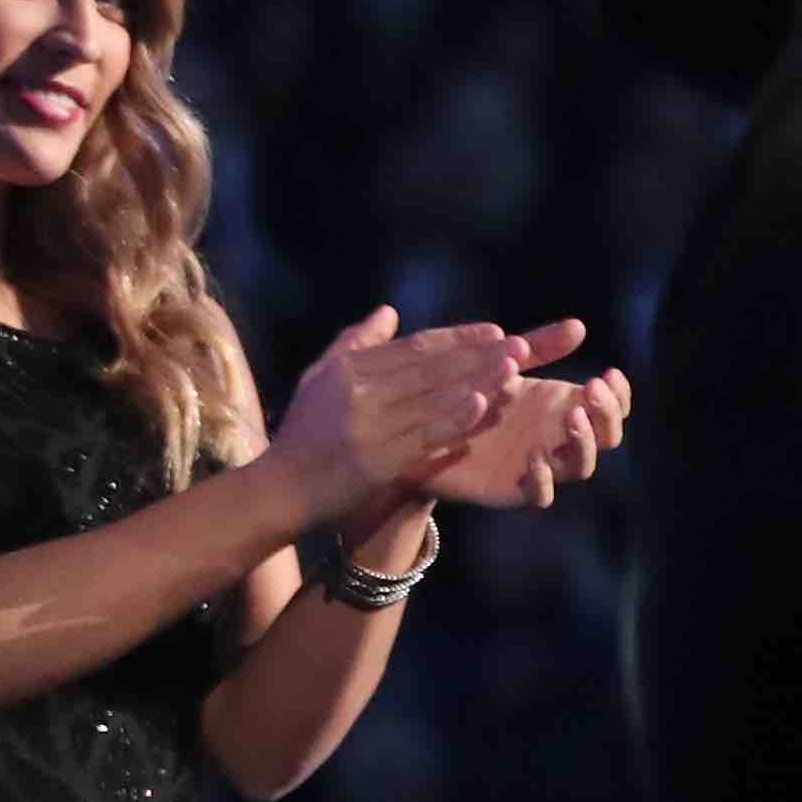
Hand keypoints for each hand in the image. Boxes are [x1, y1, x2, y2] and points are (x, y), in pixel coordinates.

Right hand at [264, 309, 521, 525]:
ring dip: (479, 381)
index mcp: (349, 369)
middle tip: (521, 345)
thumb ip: (355, 343)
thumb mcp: (319, 378)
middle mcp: (359, 393)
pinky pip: (427, 435)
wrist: (281, 489)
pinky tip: (485, 405)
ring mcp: (369, 426)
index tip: (496, 331)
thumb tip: (389, 312)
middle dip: (480, 355)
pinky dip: (456, 419)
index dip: (458, 338)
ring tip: (515, 368)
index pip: (415, 347)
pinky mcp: (378, 460)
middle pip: (432, 368)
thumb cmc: (304, 432)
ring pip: (435, 398)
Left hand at [410, 321, 631, 510]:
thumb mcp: (505, 365)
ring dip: (584, 443)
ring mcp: (543, 467)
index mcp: (565, 408)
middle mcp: (561, 440)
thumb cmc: (471, 396)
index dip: (619, 395)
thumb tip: (579, 325)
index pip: (612, 408)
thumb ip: (540, 347)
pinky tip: (534, 459)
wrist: (426, 432)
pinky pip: (542, 495)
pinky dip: (544, 480)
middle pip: (607, 437)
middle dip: (606, 414)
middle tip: (591, 389)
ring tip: (571, 418)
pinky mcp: (515, 489)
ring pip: (582, 466)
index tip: (608, 373)